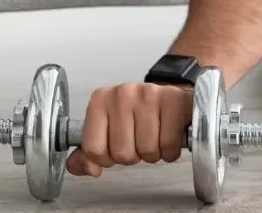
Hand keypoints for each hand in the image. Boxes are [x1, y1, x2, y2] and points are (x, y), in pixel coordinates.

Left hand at [66, 82, 193, 176]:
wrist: (170, 100)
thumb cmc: (138, 117)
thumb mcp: (108, 131)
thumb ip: (89, 154)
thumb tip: (90, 169)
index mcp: (100, 100)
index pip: (93, 150)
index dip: (107, 159)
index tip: (116, 148)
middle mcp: (122, 93)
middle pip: (122, 153)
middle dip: (133, 156)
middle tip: (139, 142)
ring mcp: (148, 94)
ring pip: (146, 150)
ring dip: (153, 154)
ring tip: (154, 138)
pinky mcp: (173, 99)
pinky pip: (168, 144)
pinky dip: (170, 151)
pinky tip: (168, 139)